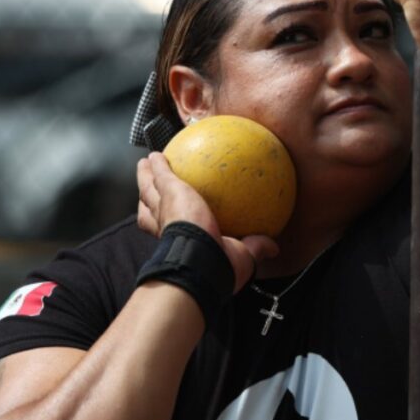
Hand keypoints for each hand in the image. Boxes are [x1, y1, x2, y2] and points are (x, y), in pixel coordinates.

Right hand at [137, 152, 277, 291]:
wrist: (201, 260)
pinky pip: (161, 173)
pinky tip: (157, 155)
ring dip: (145, 177)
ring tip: (146, 164)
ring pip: (148, 189)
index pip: (168, 229)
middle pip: (149, 208)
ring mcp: (163, 208)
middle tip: (148, 186)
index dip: (164, 222)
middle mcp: (165, 225)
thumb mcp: (242, 256)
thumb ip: (255, 246)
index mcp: (181, 239)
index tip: (167, 215)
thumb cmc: (218, 264)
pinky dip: (158, 164)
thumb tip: (273, 248)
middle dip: (147, 196)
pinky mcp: (169, 190)